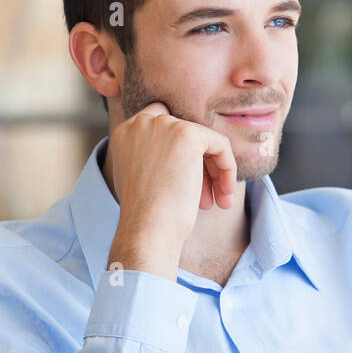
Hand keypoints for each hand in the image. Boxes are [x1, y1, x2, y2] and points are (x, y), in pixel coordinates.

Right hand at [107, 103, 236, 274]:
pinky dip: (226, 168)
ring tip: (218, 202)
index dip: (179, 152)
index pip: (162, 127)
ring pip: (204, 141)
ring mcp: (164, 126)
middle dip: (199, 164)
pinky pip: (220, 144)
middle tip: (206, 196)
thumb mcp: (140, 178)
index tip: (188, 179)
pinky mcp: (188, 134)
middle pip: (184, 133)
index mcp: (125, 133)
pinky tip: (225, 193)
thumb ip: (153, 157)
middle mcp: (141, 123)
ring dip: (214, 172)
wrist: (148, 229)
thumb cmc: (145, 215)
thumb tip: (182, 156)